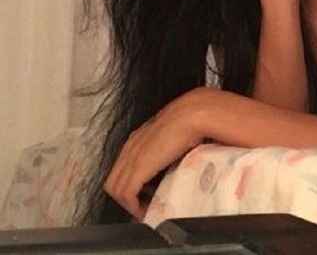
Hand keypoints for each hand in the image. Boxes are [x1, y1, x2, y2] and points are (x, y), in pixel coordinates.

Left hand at [103, 89, 207, 220]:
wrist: (194, 114)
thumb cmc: (192, 119)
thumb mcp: (178, 133)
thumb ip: (172, 145)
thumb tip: (182, 156)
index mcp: (140, 137)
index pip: (124, 165)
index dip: (132, 182)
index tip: (145, 192)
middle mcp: (131, 146)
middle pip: (114, 178)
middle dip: (126, 196)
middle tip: (144, 205)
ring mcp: (132, 157)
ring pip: (115, 187)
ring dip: (129, 203)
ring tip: (146, 209)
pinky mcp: (137, 169)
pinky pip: (125, 194)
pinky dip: (133, 207)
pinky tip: (146, 210)